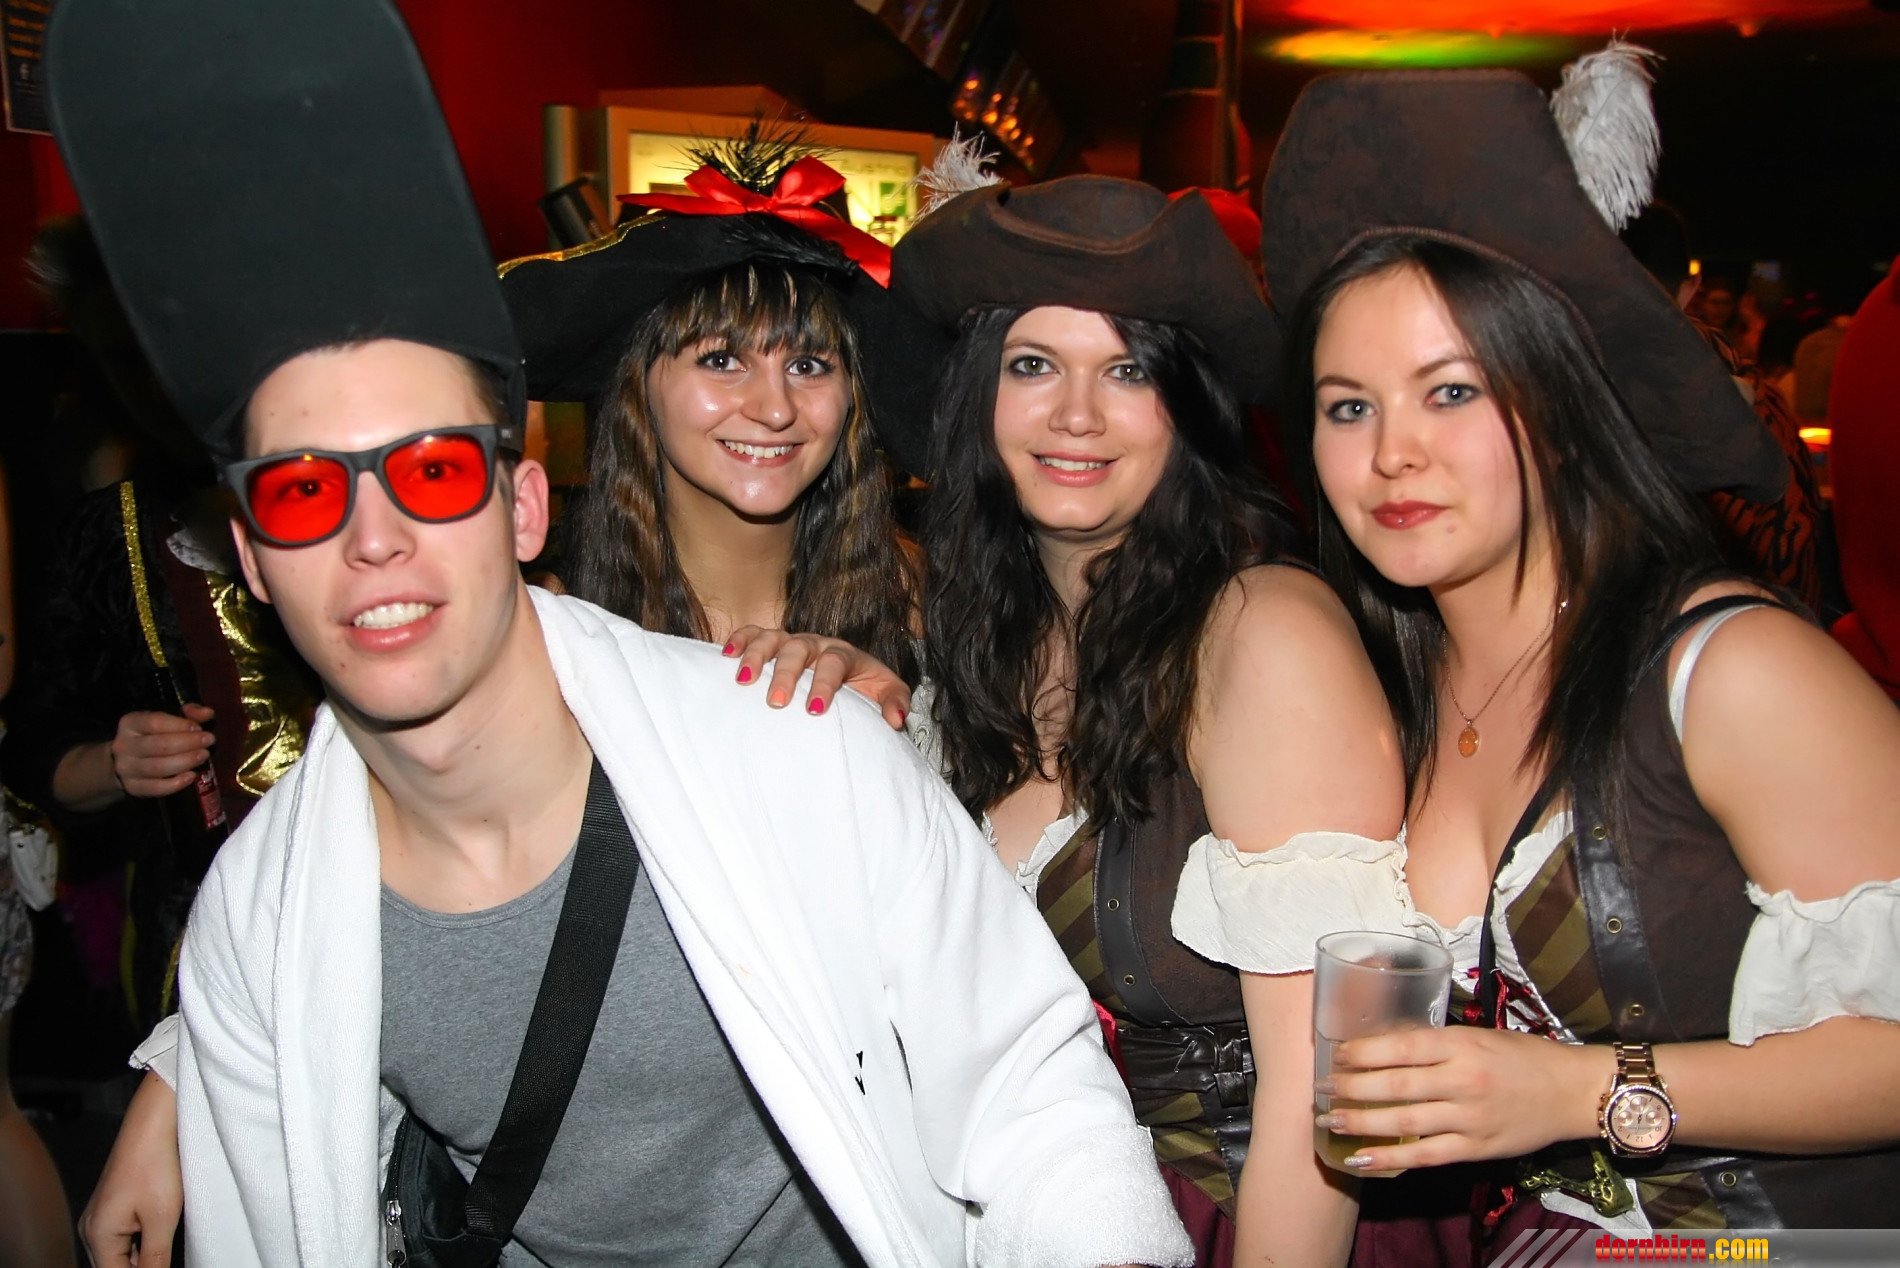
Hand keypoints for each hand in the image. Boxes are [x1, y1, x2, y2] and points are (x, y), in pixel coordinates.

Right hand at [80, 1071, 180, 1266]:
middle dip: (142, 1266)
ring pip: (120, 1253)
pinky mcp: (113, 1205)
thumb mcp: (162, 1219)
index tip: (163, 1264)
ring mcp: (101, 1216)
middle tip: (168, 1255)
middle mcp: (92, 1228)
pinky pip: (124, 1236)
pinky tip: (162, 1235)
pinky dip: (142, 1242)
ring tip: (167, 1243)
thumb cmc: (156, 1165)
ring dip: (142, 1257)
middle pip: (114, 1266)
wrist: (152, 1124)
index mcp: (97, 1236)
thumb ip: (155, 1258)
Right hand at [112, 706, 215, 798]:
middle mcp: (123, 745)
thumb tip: (208, 713)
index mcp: (130, 723)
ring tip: (203, 756)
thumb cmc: (155, 735)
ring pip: (157, 767)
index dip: (180, 725)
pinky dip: (175, 784)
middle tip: (209, 742)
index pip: (155, 722)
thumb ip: (189, 713)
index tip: (199, 728)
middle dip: (187, 743)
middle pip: (158, 745)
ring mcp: (126, 768)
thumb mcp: (169, 718)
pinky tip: (191, 776)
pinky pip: (155, 788)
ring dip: (185, 762)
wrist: (130, 761)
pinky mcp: (132, 787)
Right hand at [723, 626, 910, 729]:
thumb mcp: (886, 693)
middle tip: (775, 701)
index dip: (825, 683)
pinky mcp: (774, 643)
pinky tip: (726, 655)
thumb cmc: (864, 686)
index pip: (835, 663)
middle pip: (799, 649)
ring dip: (756, 656)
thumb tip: (896, 720)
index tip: (814, 709)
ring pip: (773, 639)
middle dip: (786, 674)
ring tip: (743, 680)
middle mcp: (817, 644)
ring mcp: (792, 641)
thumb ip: (895, 703)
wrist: (850, 672)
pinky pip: (754, 634)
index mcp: (845, 654)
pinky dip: (739, 640)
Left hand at [1316, 1027, 1612, 1172]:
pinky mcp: (1476, 1148)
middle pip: (1395, 1086)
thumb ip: (1438, 1044)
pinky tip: (1361, 1158)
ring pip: (1404, 1122)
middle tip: (1320, 1089)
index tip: (1335, 1053)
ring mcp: (1469, 1118)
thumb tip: (1386, 1047)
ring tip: (1328, 1120)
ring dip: (1360, 1122)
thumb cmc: (1524, 1057)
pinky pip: (1424, 1155)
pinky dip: (1390, 1158)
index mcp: (1462, 1045)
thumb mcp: (1480, 1035)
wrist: (1573, 1092)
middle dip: (1350, 1088)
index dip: (1363, 1052)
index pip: (1401, 1046)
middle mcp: (1462, 1080)